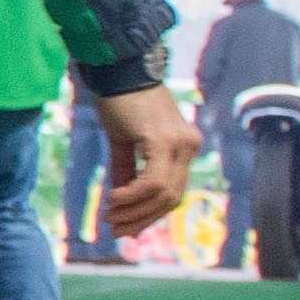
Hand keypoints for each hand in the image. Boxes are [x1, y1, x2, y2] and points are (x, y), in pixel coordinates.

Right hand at [92, 84, 199, 236]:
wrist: (118, 71)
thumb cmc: (120, 101)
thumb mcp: (124, 142)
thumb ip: (127, 170)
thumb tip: (120, 200)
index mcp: (184, 146)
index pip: (173, 191)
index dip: (150, 213)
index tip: (125, 226)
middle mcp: (188, 146)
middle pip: (171, 198)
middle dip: (142, 218)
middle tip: (116, 229)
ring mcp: (180, 144)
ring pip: (164, 193)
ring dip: (135, 211)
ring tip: (111, 217)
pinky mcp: (163, 141)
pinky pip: (153, 180)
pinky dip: (133, 195)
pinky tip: (114, 199)